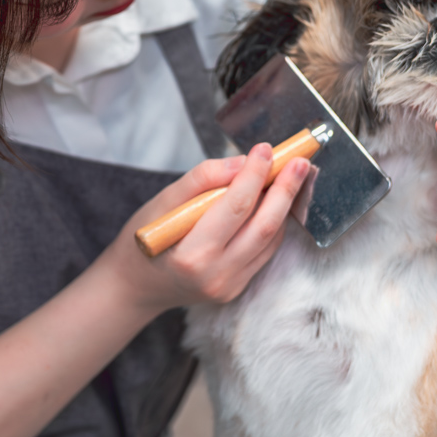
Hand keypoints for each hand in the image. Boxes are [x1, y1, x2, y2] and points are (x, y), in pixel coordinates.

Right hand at [102, 145, 311, 314]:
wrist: (136, 285)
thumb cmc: (143, 239)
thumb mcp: (161, 202)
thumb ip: (201, 180)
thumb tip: (241, 162)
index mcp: (191, 254)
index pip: (235, 207)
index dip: (255, 174)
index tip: (265, 149)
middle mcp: (215, 274)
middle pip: (264, 225)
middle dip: (286, 189)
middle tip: (300, 161)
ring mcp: (230, 285)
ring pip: (270, 239)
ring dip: (284, 205)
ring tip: (292, 176)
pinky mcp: (238, 287)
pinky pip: (265, 251)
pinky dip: (273, 223)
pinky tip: (274, 202)